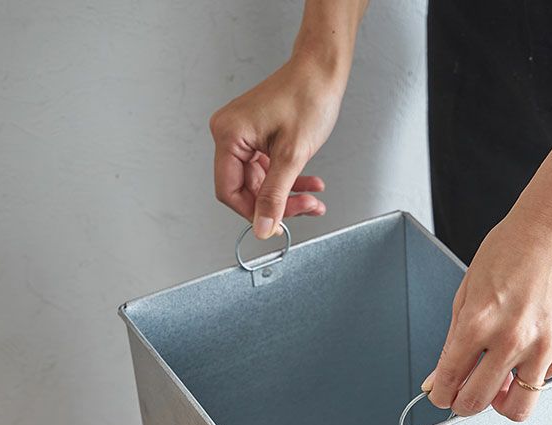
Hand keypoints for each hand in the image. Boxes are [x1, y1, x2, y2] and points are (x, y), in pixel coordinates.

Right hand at [209, 56, 344, 238]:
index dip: (253, 212)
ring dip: (287, 195)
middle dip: (277, 203)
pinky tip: (309, 185)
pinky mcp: (257, 136)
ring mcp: (243, 135)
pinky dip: (288, 180)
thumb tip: (262, 227)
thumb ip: (275, 196)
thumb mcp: (292, 155)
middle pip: (246, 189)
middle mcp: (229, 134)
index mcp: (229, 135)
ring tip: (312, 198)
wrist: (322, 69)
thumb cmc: (308, 96)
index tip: (275, 224)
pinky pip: (267, 169)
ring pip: (260, 182)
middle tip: (305, 207)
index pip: (229, 191)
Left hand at [421, 202, 551, 421]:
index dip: (441, 396)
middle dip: (465, 405)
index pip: (449, 381)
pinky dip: (536, 371)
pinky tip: (532, 346)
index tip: (443, 397)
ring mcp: (546, 345)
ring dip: (504, 401)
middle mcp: (512, 339)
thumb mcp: (467, 294)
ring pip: (519, 408)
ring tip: (501, 381)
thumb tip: (437, 380)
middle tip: (466, 396)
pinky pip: (548, 379)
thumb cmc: (510, 251)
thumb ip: (452, 343)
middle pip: (478, 403)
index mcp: (478, 323)